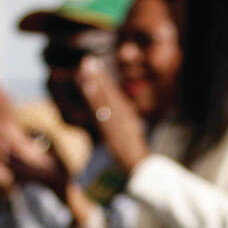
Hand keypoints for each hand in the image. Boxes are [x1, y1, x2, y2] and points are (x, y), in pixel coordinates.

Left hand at [76, 56, 149, 171]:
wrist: (141, 168)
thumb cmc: (133, 154)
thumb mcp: (127, 137)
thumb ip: (119, 126)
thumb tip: (106, 120)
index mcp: (127, 116)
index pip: (114, 95)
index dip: (104, 80)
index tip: (94, 66)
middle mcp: (123, 115)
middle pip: (109, 92)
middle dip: (99, 75)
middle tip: (88, 60)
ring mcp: (118, 121)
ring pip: (106, 97)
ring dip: (96, 80)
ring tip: (86, 67)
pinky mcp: (112, 128)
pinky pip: (102, 109)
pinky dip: (95, 97)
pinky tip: (88, 86)